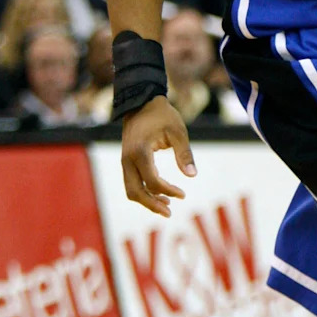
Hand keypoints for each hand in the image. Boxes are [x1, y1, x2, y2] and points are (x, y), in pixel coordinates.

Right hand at [121, 96, 196, 216]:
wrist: (141, 103)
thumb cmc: (162, 116)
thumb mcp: (178, 131)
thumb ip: (184, 153)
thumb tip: (192, 175)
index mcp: (140, 151)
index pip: (152, 181)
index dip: (169, 191)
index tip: (183, 194)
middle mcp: (128, 159)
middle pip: (135, 192)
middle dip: (152, 205)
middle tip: (170, 212)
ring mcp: (124, 161)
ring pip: (131, 190)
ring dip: (147, 201)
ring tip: (167, 206)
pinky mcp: (126, 162)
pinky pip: (131, 183)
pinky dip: (143, 192)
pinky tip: (159, 195)